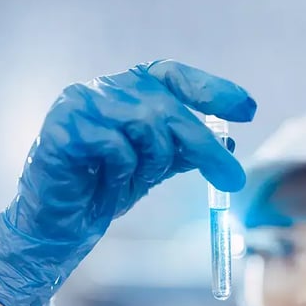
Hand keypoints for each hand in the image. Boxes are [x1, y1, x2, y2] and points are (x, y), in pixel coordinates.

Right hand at [0, 60, 256, 305]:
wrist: (57, 229)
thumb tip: (229, 143)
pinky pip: (116, 146)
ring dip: (152, 163)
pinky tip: (104, 183)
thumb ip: (184, 151)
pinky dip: (121, 172)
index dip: (213, 89)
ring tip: (131, 182)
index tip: (249, 110)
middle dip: (204, 145)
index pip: (175, 77)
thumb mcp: (153, 169)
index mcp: (126, 92)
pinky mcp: (63, 128)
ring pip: (146, 124)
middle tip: (233, 180)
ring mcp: (80, 104)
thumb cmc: (101, 193)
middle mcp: (103, 89)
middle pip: (169, 106)